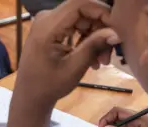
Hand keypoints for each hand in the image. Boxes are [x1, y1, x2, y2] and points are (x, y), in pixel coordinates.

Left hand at [8, 0, 119, 126]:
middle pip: (83, 11)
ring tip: (102, 61)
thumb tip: (116, 33)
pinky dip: (86, 40)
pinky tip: (93, 59)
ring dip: (95, 37)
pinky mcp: (52, 30)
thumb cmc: (49, 86)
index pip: (80, 4)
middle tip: (109, 54)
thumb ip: (94, 46)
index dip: (102, 12)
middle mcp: (47, 18)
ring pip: (82, 20)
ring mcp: (48, 23)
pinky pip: (75, 27)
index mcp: (48, 25)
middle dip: (100, 30)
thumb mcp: (74, 67)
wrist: (30, 97)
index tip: (116, 30)